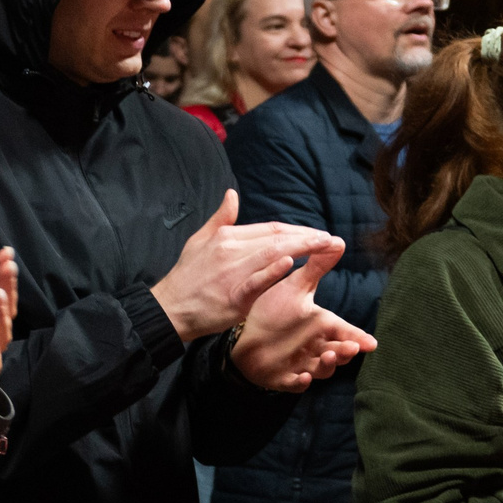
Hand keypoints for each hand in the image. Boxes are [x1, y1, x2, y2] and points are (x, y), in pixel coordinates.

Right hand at [152, 191, 346, 339]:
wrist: (169, 307)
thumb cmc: (187, 276)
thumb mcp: (199, 240)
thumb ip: (220, 218)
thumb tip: (232, 194)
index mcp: (227, 236)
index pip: (271, 228)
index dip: (298, 230)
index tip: (319, 234)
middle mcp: (231, 249)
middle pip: (277, 238)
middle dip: (309, 237)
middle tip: (333, 240)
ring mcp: (232, 272)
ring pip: (272, 254)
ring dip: (302, 247)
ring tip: (326, 246)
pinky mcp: (233, 295)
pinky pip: (256, 280)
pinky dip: (273, 271)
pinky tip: (291, 263)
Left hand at [228, 243, 377, 390]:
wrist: (244, 332)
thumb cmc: (275, 310)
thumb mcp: (296, 287)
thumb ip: (317, 267)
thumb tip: (338, 241)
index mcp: (321, 327)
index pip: (344, 333)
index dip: (357, 338)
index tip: (371, 343)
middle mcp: (316, 347)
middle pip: (337, 354)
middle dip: (344, 353)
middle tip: (348, 349)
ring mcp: (301, 363)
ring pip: (320, 371)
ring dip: (326, 366)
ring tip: (325, 359)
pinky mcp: (283, 377)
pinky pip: (294, 383)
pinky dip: (299, 382)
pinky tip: (301, 375)